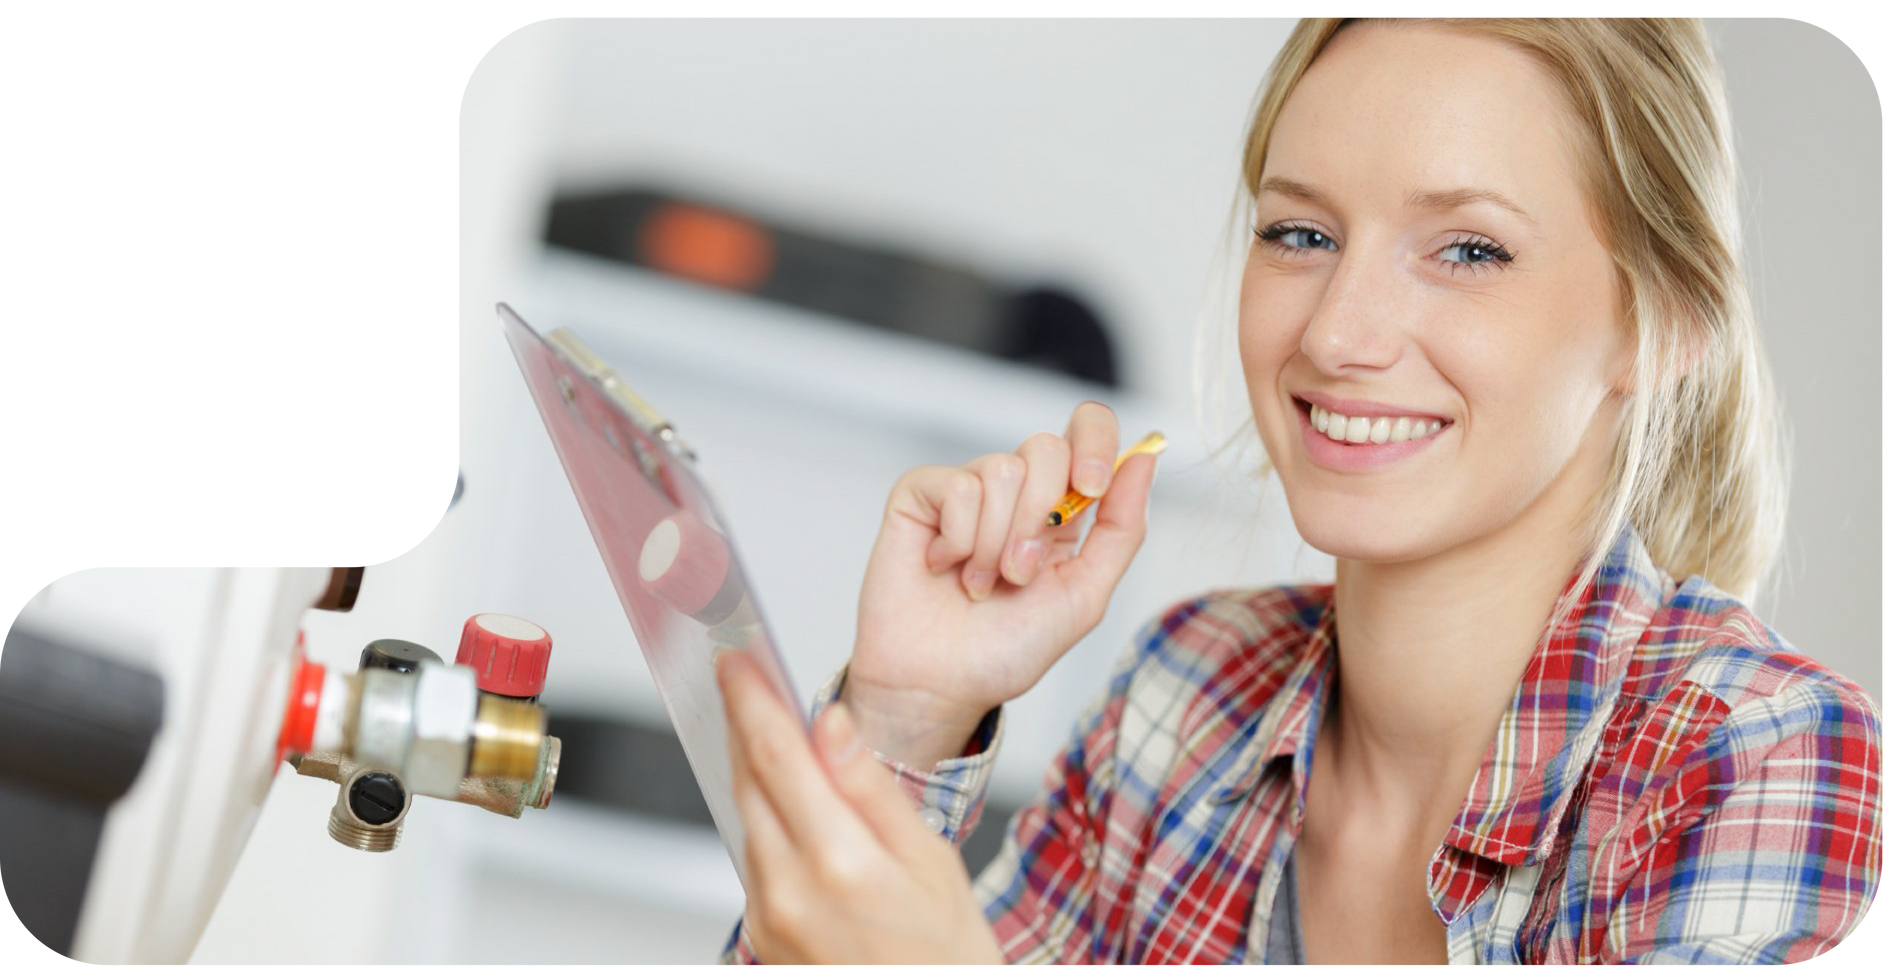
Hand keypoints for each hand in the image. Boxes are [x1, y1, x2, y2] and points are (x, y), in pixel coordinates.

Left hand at [718, 648, 1002, 966]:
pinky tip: (779, 794)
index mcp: (839, 861)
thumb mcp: (930, 857)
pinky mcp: (761, 935)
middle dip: (741, 721)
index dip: (751, 699)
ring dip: (749, 766)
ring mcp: (768, 917)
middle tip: (738, 674)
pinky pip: (753, 856)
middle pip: (748, 781)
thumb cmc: (945, 951)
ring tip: (761, 722)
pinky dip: (761, 815)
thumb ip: (869, 786)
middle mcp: (789, 891)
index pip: (777, 756)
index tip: (734, 660)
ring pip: (746, 817)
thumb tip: (830, 723)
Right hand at [846, 402, 1157, 766]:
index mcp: (1061, 506)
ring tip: (979, 583)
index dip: (1096, 442)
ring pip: (1002, 470)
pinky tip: (943, 567)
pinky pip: (957, 487)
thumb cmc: (1009, 647)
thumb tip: (1145, 457)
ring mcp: (967, 487)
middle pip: (1047, 448)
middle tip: (1019, 574)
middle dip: (1039, 520)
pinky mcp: (921, 494)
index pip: (1088, 430)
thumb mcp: (1085, 594)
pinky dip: (958, 540)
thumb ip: (1122, 527)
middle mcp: (1016, 489)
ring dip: (996, 543)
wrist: (941, 684)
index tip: (1092, 487)